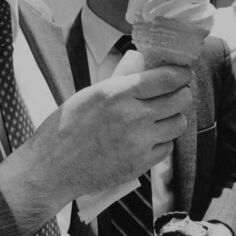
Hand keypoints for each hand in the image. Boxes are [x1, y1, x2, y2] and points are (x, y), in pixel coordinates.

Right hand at [0, 65, 191, 235]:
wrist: (52, 167)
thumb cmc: (66, 128)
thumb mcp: (90, 94)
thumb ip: (121, 83)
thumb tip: (144, 67)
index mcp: (117, 93)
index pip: (167, 78)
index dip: (182, 74)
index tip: (183, 73)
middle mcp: (133, 116)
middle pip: (181, 100)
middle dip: (182, 93)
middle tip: (176, 93)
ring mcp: (139, 142)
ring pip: (179, 124)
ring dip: (174, 117)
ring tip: (161, 116)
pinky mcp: (140, 164)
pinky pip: (167, 147)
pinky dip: (162, 141)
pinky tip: (148, 138)